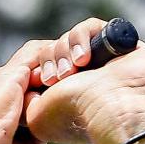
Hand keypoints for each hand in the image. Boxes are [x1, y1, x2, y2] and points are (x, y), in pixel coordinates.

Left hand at [20, 18, 144, 143]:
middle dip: (51, 59)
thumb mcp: (34, 116)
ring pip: (70, 38)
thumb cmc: (74, 116)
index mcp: (67, 96)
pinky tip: (85, 57)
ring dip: (65, 50)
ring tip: (77, 66)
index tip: (45, 81)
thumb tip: (30, 84)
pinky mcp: (119, 44)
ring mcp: (103, 61)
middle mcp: (85, 78)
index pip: (44, 68)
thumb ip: (25, 97)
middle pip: (54, 50)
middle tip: (59, 78)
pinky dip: (81, 36)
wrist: (111, 110)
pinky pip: (91, 26)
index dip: (40, 68)